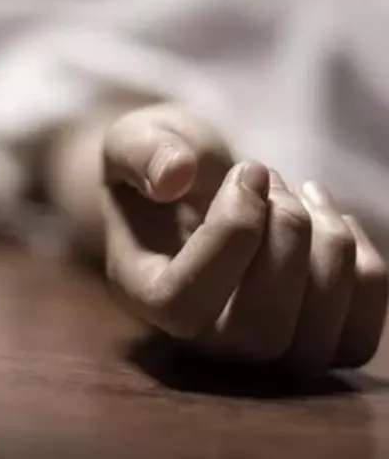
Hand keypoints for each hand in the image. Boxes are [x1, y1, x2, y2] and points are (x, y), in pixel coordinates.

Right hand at [101, 104, 388, 373]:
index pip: (185, 305)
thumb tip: (174, 176)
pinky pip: (356, 338)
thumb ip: (141, 152)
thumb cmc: (156, 165)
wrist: (184, 191)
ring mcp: (257, 356)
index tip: (248, 172)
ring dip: (329, 244)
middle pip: (258, 333)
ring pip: (314, 339)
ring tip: (301, 193)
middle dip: (287, 237)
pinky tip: (330, 221)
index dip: (230, 237)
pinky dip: (364, 270)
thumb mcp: (132, 140)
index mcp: (143, 297)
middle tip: (273, 179)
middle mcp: (195, 343)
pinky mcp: (310, 348)